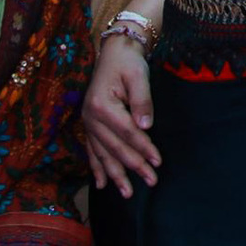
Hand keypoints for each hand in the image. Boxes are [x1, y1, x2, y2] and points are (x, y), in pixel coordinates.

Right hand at [78, 29, 159, 191]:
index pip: (127, 132)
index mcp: (102, 105)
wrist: (113, 52)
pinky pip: (92, 150)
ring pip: (103, 154)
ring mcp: (88, 122)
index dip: (143, 148)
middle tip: (152, 181)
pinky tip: (102, 184)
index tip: (158, 162)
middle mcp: (91, 117)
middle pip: (115, 147)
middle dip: (134, 166)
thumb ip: (142, 101)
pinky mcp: (89, 125)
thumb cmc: (128, 63)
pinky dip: (97, 168)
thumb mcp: (139, 76)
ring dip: (116, 175)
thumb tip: (145, 126)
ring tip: (127, 193)